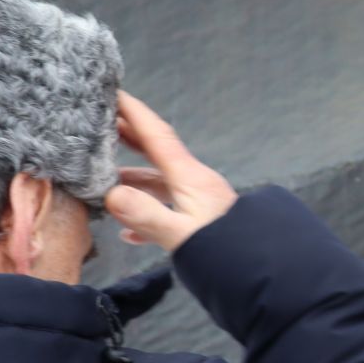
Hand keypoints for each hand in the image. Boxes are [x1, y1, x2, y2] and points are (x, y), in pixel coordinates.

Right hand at [103, 92, 238, 251]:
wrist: (263, 270)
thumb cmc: (226, 250)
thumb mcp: (182, 235)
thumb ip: (147, 216)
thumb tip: (112, 195)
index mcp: (190, 177)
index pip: (159, 137)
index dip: (135, 114)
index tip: (114, 92)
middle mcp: (195, 183)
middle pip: (157, 154)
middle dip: (130, 138)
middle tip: (101, 124)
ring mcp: (199, 203)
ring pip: (160, 183)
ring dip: (132, 179)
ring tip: (102, 178)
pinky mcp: (201, 223)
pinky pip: (168, 211)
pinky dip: (146, 214)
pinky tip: (128, 232)